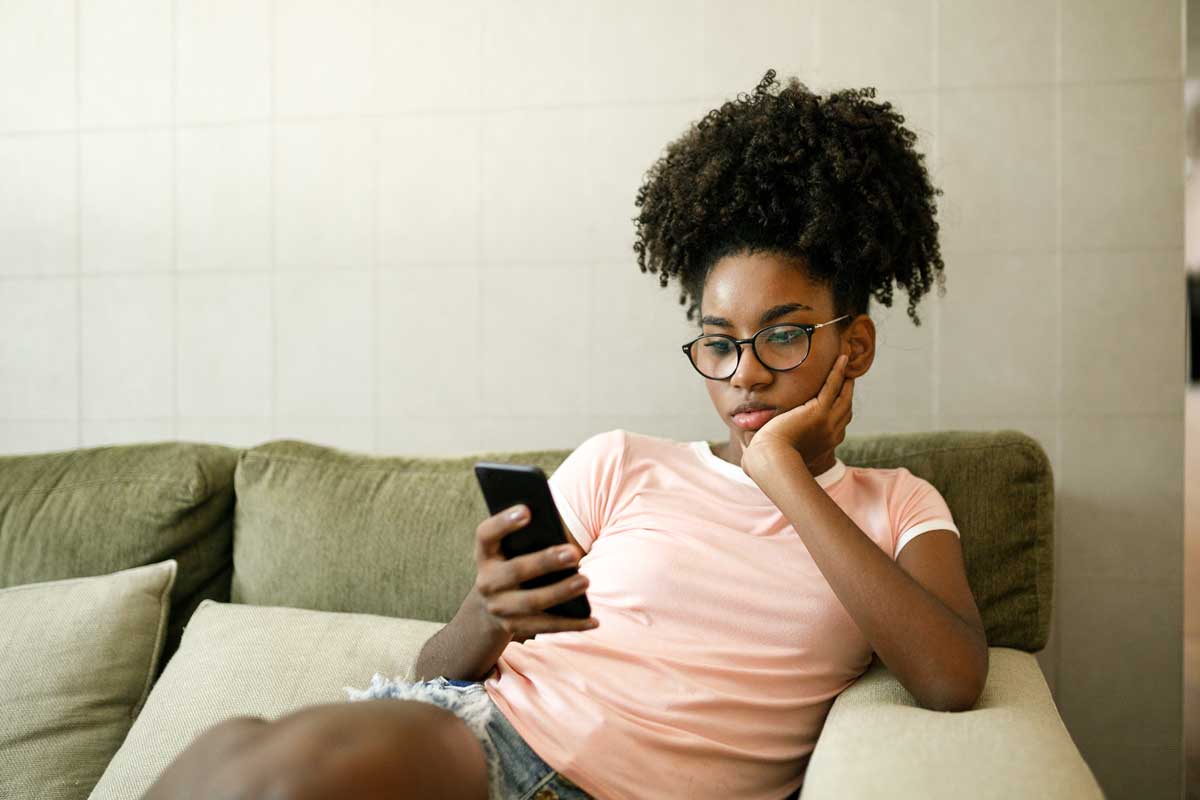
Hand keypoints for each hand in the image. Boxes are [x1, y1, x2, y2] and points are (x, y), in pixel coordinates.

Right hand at [472, 504, 599, 641]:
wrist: (489, 608)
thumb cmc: (511, 564)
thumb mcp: (509, 550)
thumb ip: (527, 538)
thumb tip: (560, 532)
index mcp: (485, 555)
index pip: (486, 535)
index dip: (504, 522)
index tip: (527, 510)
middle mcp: (487, 582)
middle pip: (515, 571)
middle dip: (545, 562)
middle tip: (574, 552)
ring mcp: (499, 608)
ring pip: (531, 602)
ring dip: (560, 592)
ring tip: (585, 581)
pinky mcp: (514, 628)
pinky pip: (546, 626)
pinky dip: (572, 624)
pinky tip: (594, 620)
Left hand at [744, 353, 853, 474]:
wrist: (769, 460)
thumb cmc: (762, 463)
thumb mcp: (767, 454)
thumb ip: (758, 447)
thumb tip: (742, 444)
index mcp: (822, 445)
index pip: (837, 426)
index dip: (839, 412)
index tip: (837, 401)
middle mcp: (830, 434)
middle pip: (844, 409)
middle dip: (846, 393)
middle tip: (847, 378)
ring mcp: (827, 422)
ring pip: (842, 396)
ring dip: (845, 379)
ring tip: (845, 363)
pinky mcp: (818, 411)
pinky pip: (833, 386)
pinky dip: (838, 371)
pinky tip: (841, 358)